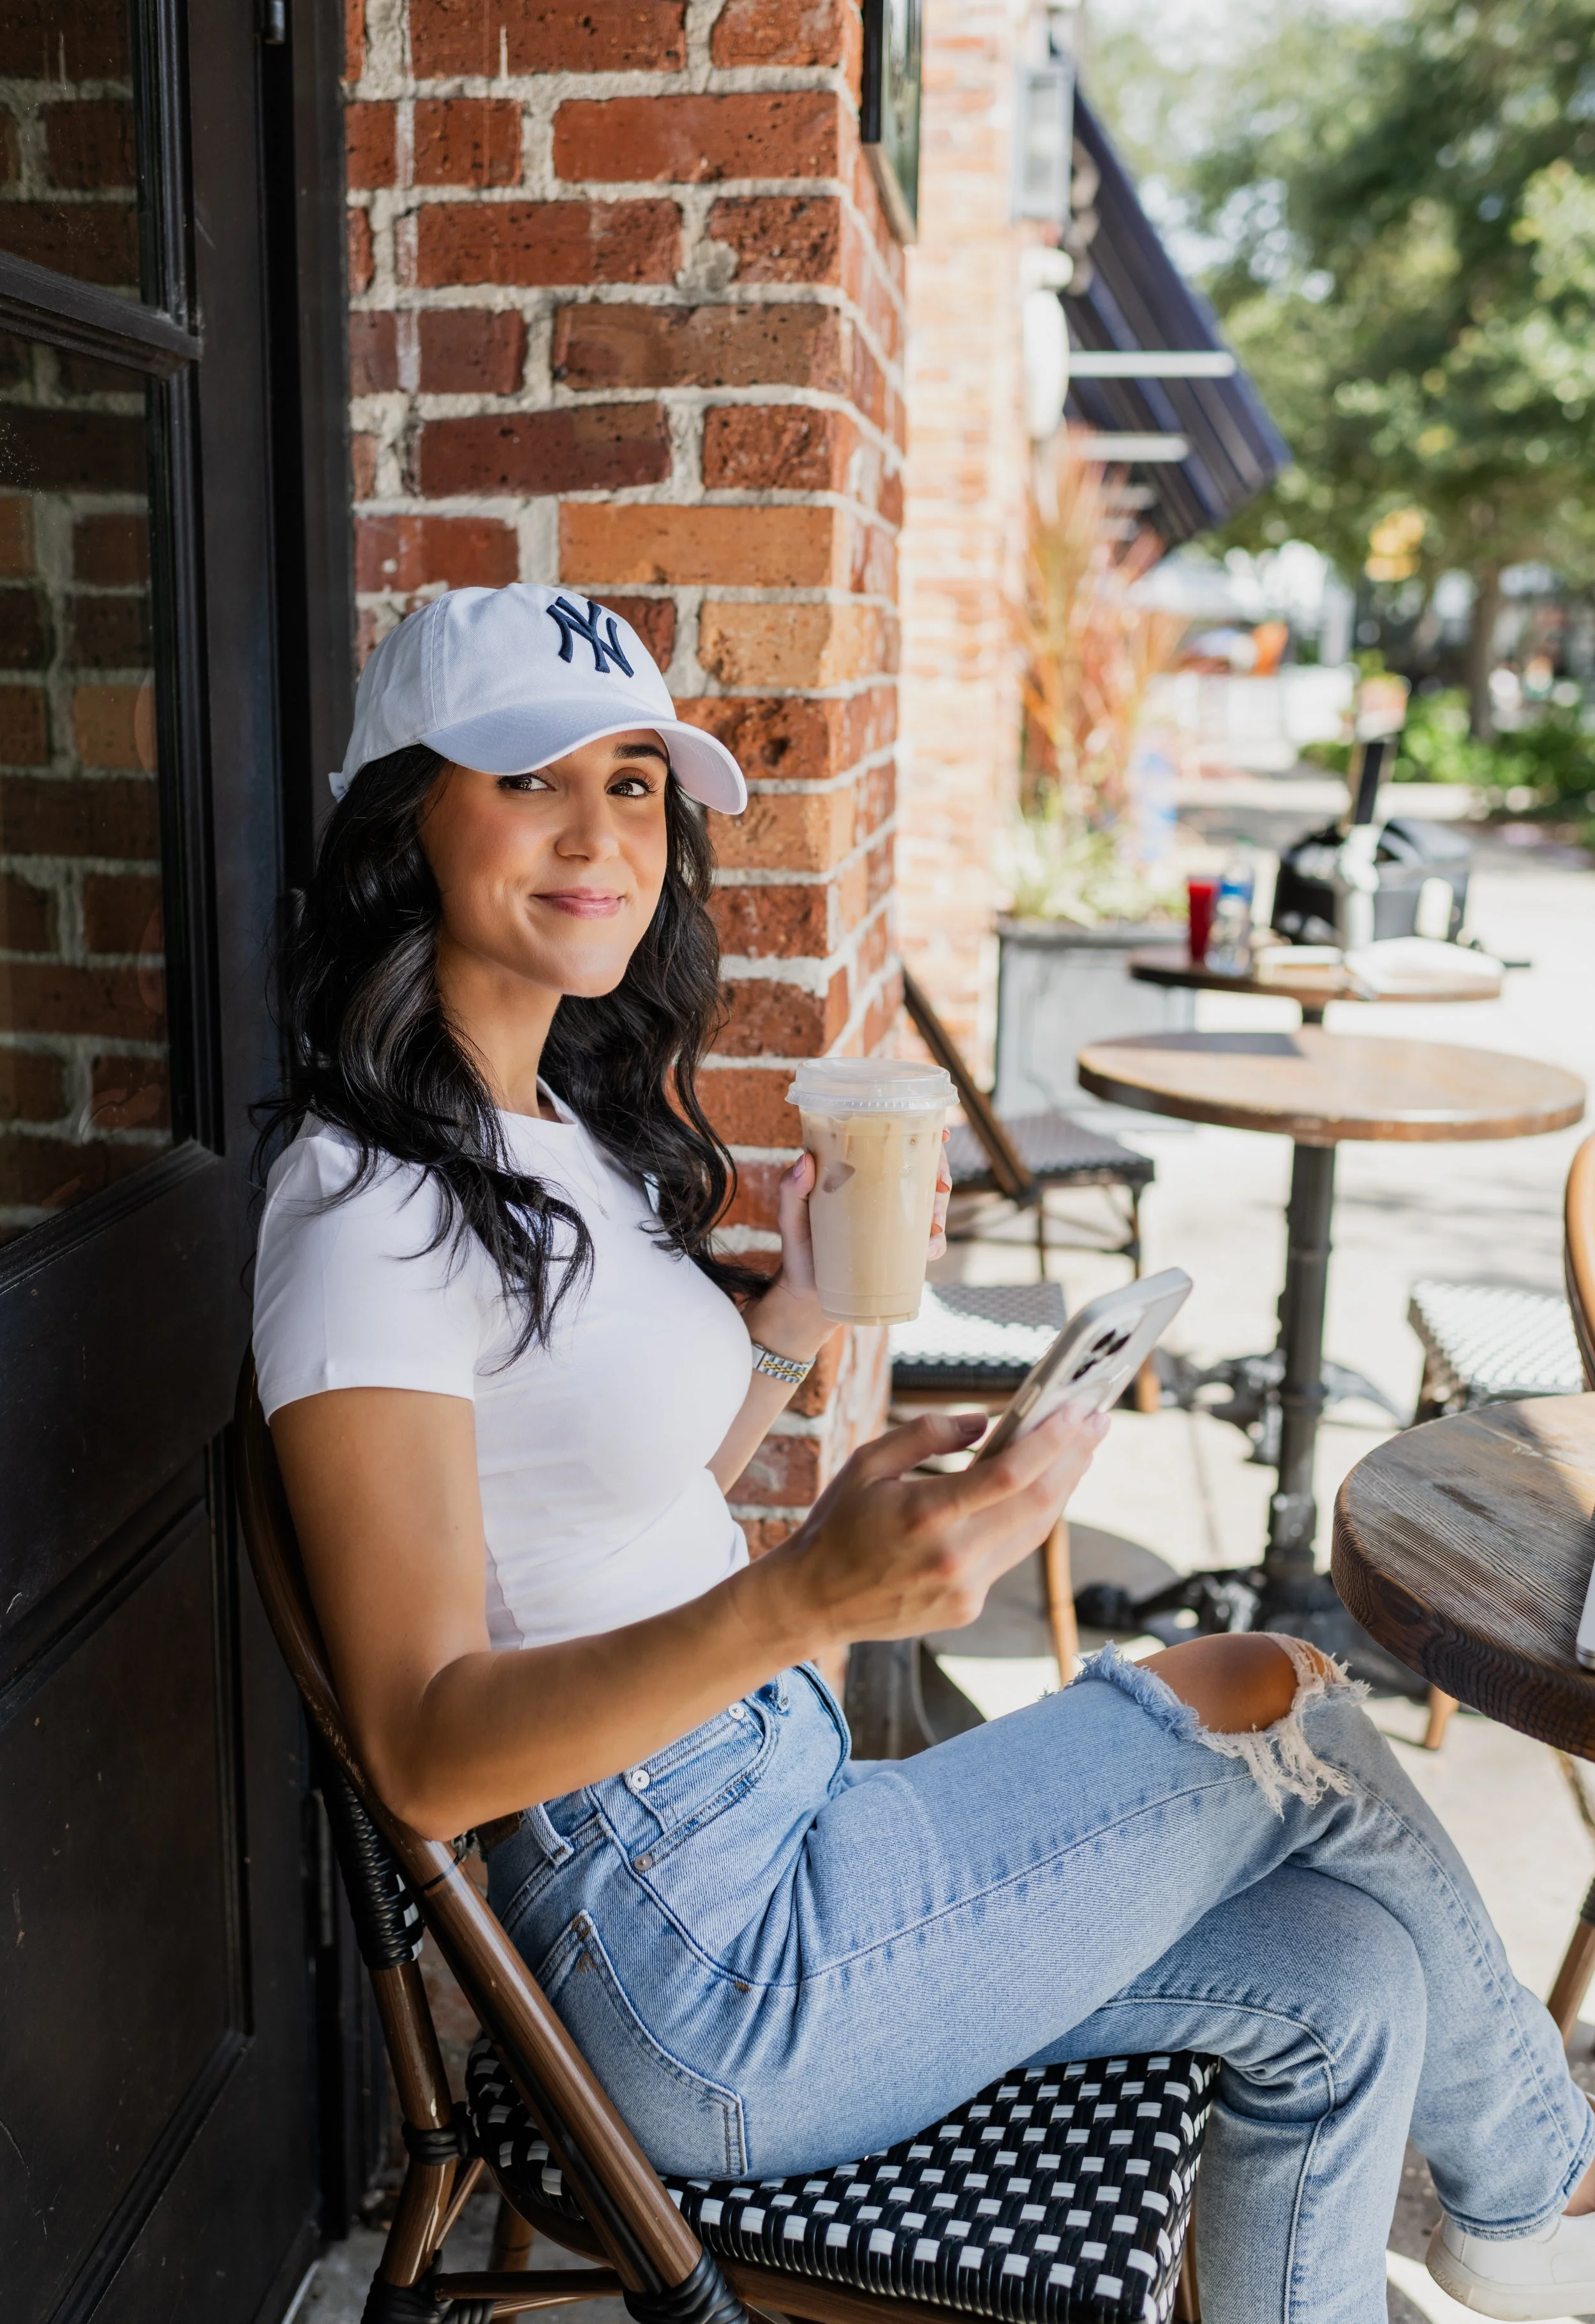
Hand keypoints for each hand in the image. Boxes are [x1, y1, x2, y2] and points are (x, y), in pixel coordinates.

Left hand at [747, 1134, 953, 1362]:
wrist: (808, 1295)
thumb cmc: (799, 1249)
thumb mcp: (790, 1218)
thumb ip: (790, 1190)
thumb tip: (805, 1160)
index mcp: (858, 1173)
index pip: (894, 1145)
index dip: (923, 1135)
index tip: (942, 1135)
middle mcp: (881, 1192)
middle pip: (923, 1170)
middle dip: (941, 1172)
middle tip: (940, 1184)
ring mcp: (894, 1220)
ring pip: (932, 1203)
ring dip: (941, 1208)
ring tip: (933, 1222)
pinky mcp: (901, 1249)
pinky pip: (929, 1242)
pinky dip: (935, 1243)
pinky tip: (930, 1247)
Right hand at [762, 1402, 1109, 1653]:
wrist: (813, 1602)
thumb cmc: (837, 1523)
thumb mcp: (867, 1462)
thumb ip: (927, 1434)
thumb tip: (985, 1422)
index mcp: (925, 1514)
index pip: (1010, 1474)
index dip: (1053, 1440)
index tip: (1079, 1410)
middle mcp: (953, 1556)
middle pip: (1039, 1503)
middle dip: (1076, 1457)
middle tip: (1098, 1421)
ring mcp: (965, 1588)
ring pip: (1035, 1532)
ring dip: (1063, 1487)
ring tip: (1079, 1450)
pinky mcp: (968, 1606)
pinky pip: (1011, 1554)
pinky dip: (1029, 1518)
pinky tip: (1039, 1490)